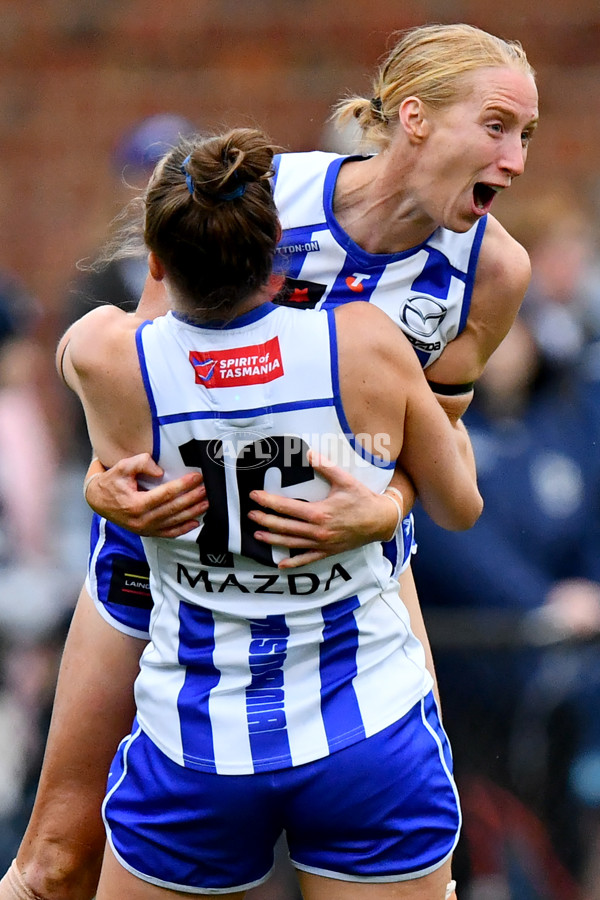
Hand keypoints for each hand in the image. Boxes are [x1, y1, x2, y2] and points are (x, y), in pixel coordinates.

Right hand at [85, 453, 206, 536]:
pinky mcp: (146, 532)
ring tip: (206, 503)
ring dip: (191, 513)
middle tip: (206, 489)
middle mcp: (141, 520)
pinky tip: (195, 522)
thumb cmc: (111, 481)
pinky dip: (182, 529)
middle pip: (173, 508)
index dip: (183, 485)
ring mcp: (144, 528)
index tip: (196, 477)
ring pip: (173, 522)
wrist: (97, 500)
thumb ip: (141, 463)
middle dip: (191, 498)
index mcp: (135, 503)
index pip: (165, 493)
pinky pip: (168, 533)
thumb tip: (160, 471)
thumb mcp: (122, 467)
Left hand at [248, 450, 398, 568]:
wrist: (381, 521)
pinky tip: (280, 564)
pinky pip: (307, 559)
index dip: (268, 501)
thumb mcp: (345, 480)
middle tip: (250, 514)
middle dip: (265, 520)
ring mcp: (322, 543)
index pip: (286, 507)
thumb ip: (326, 467)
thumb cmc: (363, 500)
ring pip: (292, 543)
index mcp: (320, 512)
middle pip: (284, 526)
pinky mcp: (328, 551)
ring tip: (257, 535)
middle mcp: (318, 530)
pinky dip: (293, 562)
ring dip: (272, 540)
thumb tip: (309, 453)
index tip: (254, 496)